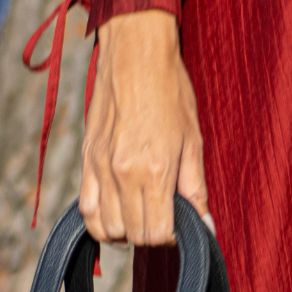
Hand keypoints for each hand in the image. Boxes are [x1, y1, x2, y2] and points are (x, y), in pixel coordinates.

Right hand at [78, 8, 209, 244]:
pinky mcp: (86, 160)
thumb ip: (196, 190)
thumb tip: (206, 228)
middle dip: (150, 234)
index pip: (156, 233)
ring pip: (106, 228)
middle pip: (132, 234)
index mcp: (154, 171)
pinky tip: (116, 213)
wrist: (135, 55)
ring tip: (139, 215)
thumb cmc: (170, 92)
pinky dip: (99, 221)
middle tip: (162, 216)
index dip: (171, 236)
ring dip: (125, 231)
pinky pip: (85, 209)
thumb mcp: (193, 141)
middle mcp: (122, 174)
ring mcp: (99, 168)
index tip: (178, 224)